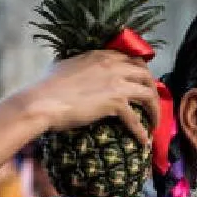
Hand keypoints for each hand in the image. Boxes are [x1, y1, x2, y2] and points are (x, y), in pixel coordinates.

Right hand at [23, 51, 159, 145]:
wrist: (41, 102)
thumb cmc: (45, 86)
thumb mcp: (63, 66)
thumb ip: (76, 65)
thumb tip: (73, 69)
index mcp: (101, 55)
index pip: (132, 58)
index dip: (141, 72)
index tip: (142, 84)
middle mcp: (113, 65)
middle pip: (146, 74)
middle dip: (153, 89)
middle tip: (151, 104)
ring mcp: (116, 83)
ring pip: (148, 94)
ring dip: (155, 109)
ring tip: (154, 123)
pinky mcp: (114, 102)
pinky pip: (136, 119)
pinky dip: (142, 131)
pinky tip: (143, 141)